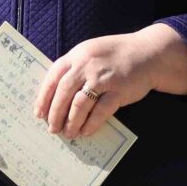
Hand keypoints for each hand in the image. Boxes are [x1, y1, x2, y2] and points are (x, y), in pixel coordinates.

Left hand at [35, 26, 186, 139]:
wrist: (147, 53)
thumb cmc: (115, 54)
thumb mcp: (90, 52)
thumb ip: (74, 67)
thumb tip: (55, 93)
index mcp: (77, 55)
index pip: (53, 77)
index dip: (44, 97)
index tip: (38, 113)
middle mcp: (87, 65)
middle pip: (64, 92)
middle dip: (55, 113)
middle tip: (52, 128)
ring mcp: (103, 78)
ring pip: (80, 104)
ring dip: (71, 122)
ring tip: (68, 133)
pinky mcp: (118, 91)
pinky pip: (100, 111)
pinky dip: (91, 124)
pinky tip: (85, 132)